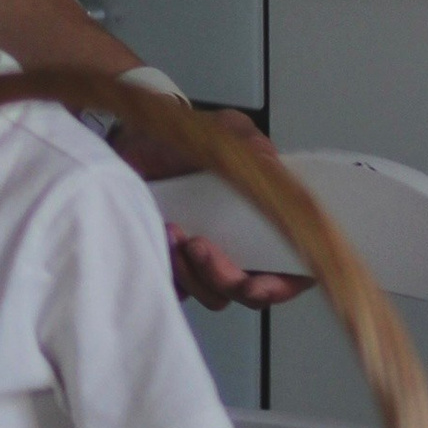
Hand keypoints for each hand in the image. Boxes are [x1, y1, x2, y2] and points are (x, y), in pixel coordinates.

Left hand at [122, 105, 312, 308]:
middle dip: (224, 277)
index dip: (279, 286)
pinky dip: (171, 272)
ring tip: (174, 230)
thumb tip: (270, 163)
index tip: (253, 285)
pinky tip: (162, 235)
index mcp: (268, 226)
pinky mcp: (176, 269)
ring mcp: (209, 264)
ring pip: (213, 294)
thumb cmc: (186, 144)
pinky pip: (179, 291)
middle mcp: (243, 251)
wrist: (135, 147)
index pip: (292, 272)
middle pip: (249, 293)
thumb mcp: (227, 132)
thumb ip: (252, 145)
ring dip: (192, 271)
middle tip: (200, 245)